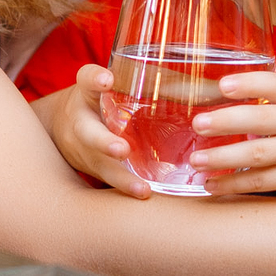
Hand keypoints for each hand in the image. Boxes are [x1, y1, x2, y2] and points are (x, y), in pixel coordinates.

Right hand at [36, 65, 152, 199]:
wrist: (60, 126)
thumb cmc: (104, 98)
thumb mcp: (112, 83)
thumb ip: (148, 78)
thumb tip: (214, 86)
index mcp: (88, 91)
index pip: (87, 79)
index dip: (95, 79)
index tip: (107, 80)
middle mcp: (82, 120)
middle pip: (88, 131)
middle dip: (105, 142)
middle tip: (122, 150)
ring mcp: (84, 150)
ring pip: (99, 165)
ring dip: (121, 178)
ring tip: (142, 190)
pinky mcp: (93, 170)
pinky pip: (108, 182)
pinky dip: (126, 190)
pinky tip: (147, 197)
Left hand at [189, 72, 275, 198]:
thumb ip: (270, 104)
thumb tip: (212, 101)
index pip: (275, 84)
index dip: (248, 84)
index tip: (222, 85)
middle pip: (261, 119)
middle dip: (226, 121)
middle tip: (198, 124)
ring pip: (257, 153)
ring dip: (222, 156)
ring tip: (196, 159)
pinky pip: (260, 180)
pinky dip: (232, 183)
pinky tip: (211, 183)